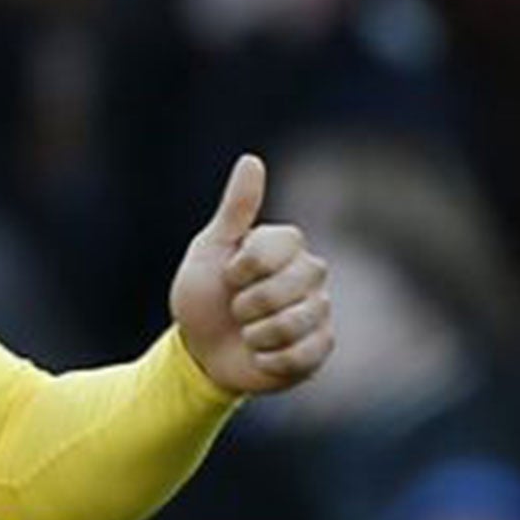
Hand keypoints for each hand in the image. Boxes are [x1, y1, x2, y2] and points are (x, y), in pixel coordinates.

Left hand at [170, 155, 333, 393]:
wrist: (199, 349)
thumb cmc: (203, 294)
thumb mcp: (210, 250)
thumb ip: (236, 210)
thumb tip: (251, 160)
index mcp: (286, 246)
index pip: (279, 246)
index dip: (244, 267)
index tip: (228, 275)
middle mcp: (311, 274)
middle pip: (289, 285)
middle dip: (247, 303)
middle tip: (235, 308)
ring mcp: (319, 311)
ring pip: (295, 322)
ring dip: (255, 334)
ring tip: (247, 332)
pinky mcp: (320, 348)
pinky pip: (302, 355)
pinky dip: (268, 359)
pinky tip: (260, 355)